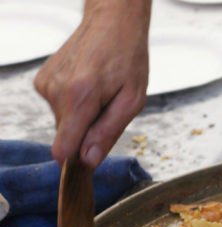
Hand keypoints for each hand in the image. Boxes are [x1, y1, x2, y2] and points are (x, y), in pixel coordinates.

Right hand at [34, 0, 150, 167]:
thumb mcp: (133, 100)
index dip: (77, 161)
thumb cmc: (128, 58)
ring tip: (100, 94)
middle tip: (107, 110)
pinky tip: (88, 87)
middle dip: (88, 133)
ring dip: (83, 117)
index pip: (63, 148)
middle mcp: (56, 91)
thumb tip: (89, 160)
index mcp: (80, 97)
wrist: (111, 24)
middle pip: (67, 137)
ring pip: (63, 123)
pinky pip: (58, 108)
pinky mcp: (42, 81)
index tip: (89, 161)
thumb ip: (109, 132)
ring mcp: (46, 85)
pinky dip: (74, 105)